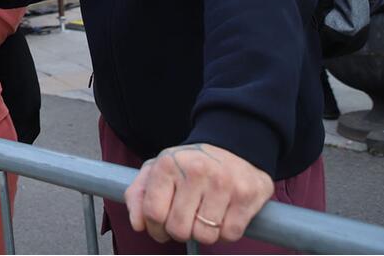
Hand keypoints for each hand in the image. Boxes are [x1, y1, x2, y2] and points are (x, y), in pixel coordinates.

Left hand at [125, 143, 273, 245]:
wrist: (234, 147)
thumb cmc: (189, 165)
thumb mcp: (157, 170)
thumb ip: (138, 195)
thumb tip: (137, 224)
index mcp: (168, 164)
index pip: (153, 212)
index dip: (155, 228)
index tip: (161, 227)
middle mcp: (195, 171)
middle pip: (179, 229)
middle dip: (180, 232)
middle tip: (185, 221)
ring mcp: (223, 183)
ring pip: (205, 235)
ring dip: (203, 233)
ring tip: (204, 216)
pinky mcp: (246, 195)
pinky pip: (230, 234)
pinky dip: (225, 233)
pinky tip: (223, 215)